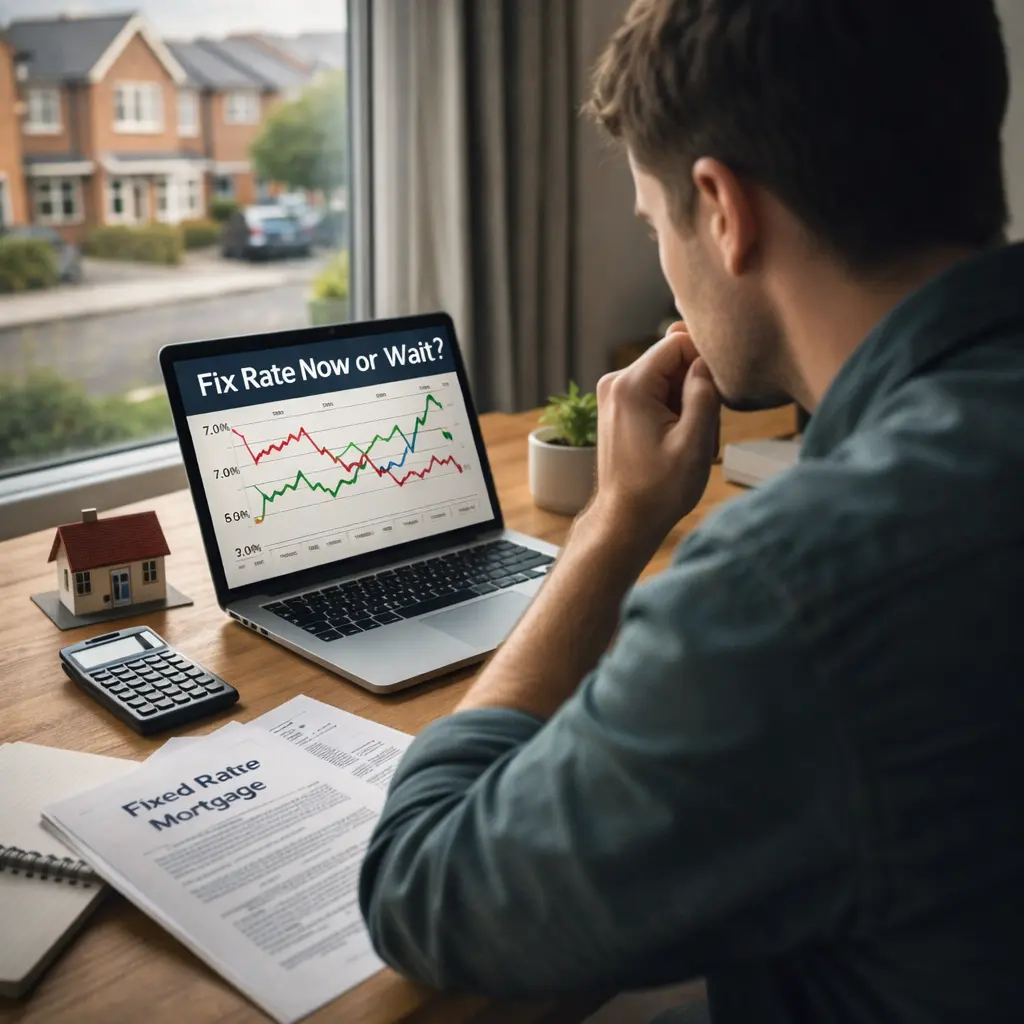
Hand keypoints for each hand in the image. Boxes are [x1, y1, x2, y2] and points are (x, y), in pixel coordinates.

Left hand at [586, 322, 720, 549]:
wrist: (626, 520)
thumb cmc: (659, 490)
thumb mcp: (694, 442)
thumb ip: (703, 392)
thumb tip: (706, 360)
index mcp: (630, 385)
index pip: (678, 341)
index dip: (705, 364)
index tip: (715, 399)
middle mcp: (615, 381)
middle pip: (673, 360)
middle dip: (696, 388)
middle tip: (700, 430)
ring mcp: (613, 394)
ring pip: (668, 379)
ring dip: (688, 404)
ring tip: (689, 442)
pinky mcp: (618, 407)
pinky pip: (656, 394)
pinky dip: (674, 412)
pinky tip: (677, 442)